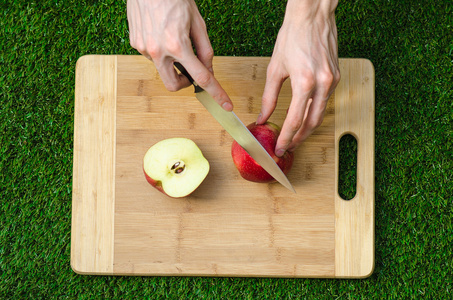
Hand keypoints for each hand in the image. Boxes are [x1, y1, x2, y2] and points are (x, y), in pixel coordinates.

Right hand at [127, 0, 232, 110]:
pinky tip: (161, 34)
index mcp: (178, 45)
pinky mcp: (136, 43)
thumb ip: (205, 49)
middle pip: (174, 85)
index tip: (225, 105)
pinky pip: (151, 57)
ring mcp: (144, 49)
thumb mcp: (198, 22)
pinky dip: (160, 52)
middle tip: (190, 71)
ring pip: (162, 70)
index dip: (216, 93)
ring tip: (173, 40)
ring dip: (171, 64)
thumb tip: (208, 69)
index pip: (201, 78)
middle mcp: (158, 51)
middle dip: (185, 83)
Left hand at [256, 0, 339, 155]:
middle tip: (288, 146)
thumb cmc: (292, 37)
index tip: (280, 148)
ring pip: (321, 114)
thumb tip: (263, 117)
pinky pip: (325, 101)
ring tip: (295, 135)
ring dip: (308, 127)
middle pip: (312, 123)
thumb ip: (269, 97)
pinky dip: (315, 111)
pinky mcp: (337, 77)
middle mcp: (323, 84)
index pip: (295, 121)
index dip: (287, 138)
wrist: (312, 16)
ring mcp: (333, 81)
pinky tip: (305, 115)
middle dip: (299, 138)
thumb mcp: (275, 69)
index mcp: (305, 83)